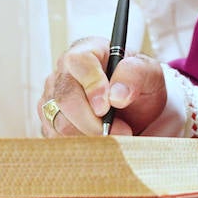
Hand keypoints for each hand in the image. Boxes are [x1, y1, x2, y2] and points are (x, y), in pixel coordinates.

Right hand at [38, 36, 167, 136]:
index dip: (92, 85)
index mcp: (86, 51)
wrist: (132, 107)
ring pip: (60, 123)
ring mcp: (51, 96)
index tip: (107, 107)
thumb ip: (135, 75)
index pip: (78, 62)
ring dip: (90, 136)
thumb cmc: (137, 84)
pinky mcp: (48, 120)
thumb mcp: (149, 73)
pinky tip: (100, 140)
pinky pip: (57, 139)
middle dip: (93, 122)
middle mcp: (63, 72)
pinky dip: (81, 145)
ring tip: (115, 134)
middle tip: (121, 131)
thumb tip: (116, 95)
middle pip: (65, 98)